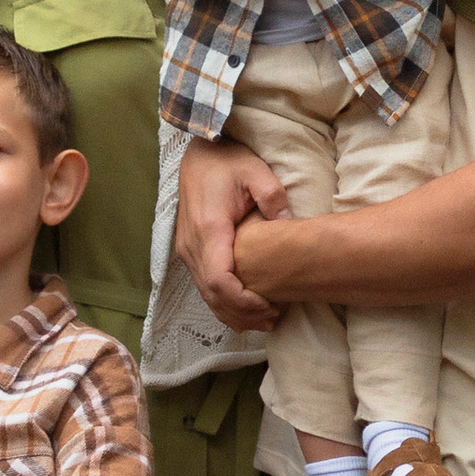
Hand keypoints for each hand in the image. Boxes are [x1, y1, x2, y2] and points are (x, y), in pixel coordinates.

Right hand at [177, 136, 286, 332]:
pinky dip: (222, 303)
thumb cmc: (227, 161)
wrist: (198, 154)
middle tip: (274, 319)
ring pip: (205, 295)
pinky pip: (203, 286)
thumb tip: (286, 224)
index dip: (242, 301)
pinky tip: (244, 312)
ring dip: (233, 313)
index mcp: (209, 229)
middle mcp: (193, 245)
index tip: (268, 306)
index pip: (220, 280)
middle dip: (243, 313)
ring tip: (264, 320)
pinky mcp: (189, 252)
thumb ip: (272, 196)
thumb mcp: (255, 170)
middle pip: (213, 295)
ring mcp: (187, 250)